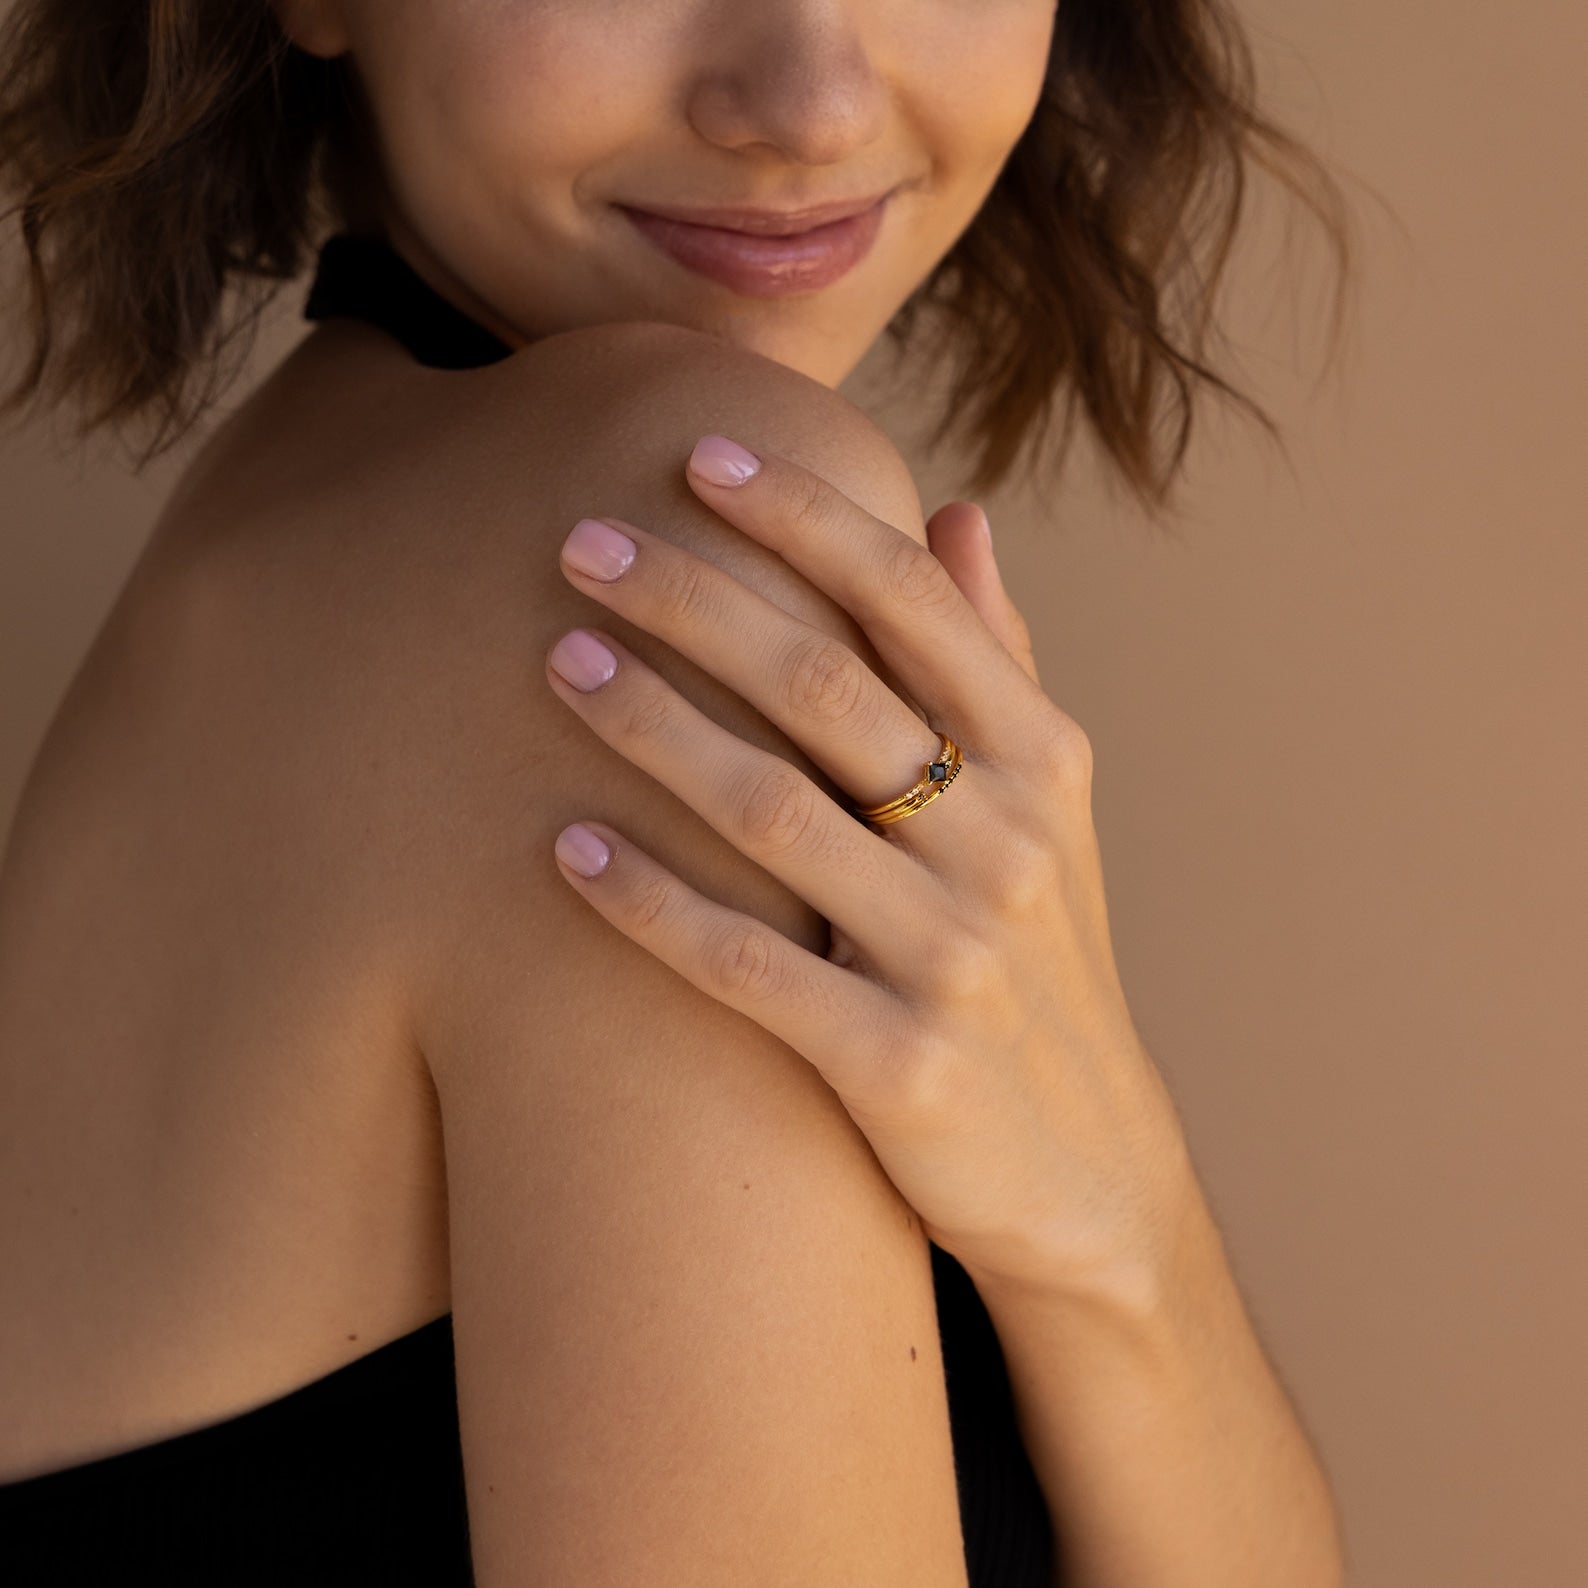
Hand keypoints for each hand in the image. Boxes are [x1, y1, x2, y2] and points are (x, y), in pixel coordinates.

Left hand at [543, 434, 1194, 1305]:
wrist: (1090, 1171)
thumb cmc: (1045, 959)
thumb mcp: (1051, 809)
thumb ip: (1001, 659)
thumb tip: (957, 512)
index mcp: (1041, 762)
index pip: (915, 604)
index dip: (806, 518)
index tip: (698, 456)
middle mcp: (1006, 843)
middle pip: (826, 686)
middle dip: (695, 599)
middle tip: (578, 542)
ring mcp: (955, 956)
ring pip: (774, 811)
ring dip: (653, 727)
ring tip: (556, 662)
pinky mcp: (897, 1066)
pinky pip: (746, 967)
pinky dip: (650, 903)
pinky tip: (562, 848)